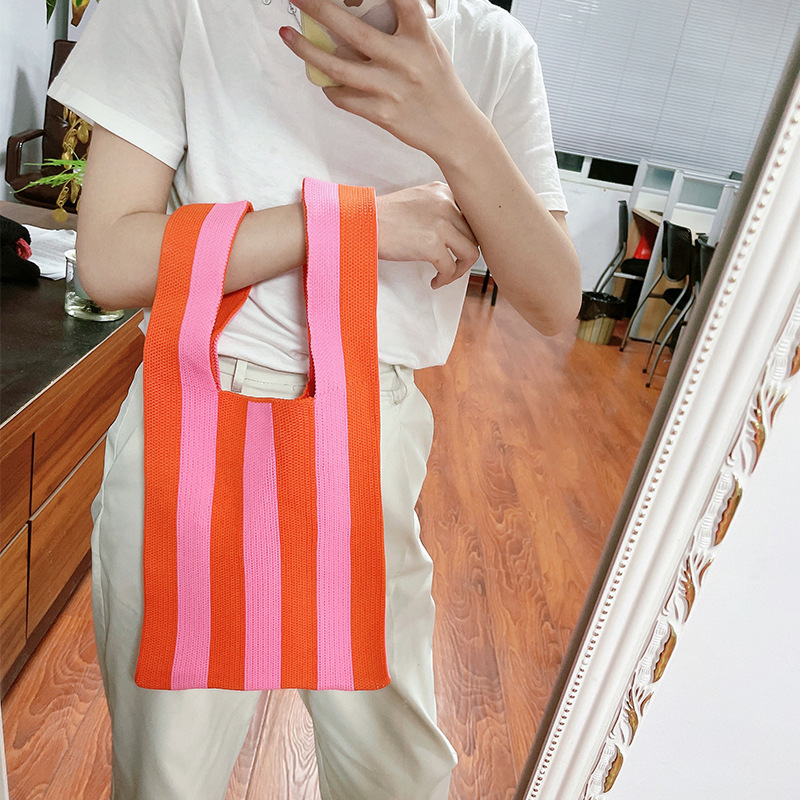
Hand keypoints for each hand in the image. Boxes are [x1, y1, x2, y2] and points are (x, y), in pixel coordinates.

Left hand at [279, 0, 481, 158]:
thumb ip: (402, 29)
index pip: (401, 0)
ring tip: (289, 37)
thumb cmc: (439, 84)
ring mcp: (391, 89)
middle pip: (353, 31)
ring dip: (307, 51)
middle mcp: (405, 61)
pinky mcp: (382, 113)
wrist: (453, 129)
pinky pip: (344, 97)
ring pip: (338, 67)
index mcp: (420, 38)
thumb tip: (361, 12)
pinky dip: (329, 87)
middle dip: (319, 9)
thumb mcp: (429, 47)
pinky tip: (322, 79)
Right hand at [376, 182, 479, 287]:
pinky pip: (450, 268)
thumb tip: (455, 232)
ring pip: (470, 252)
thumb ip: (438, 208)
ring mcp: (441, 224)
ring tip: (446, 274)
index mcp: (443, 192)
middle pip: (474, 234)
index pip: (472, 215)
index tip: (459, 247)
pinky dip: (445, 279)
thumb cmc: (383, 216)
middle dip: (465, 254)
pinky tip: (435, 281)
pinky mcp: (432, 245)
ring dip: (460, 269)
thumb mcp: (416, 200)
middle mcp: (446, 204)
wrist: (362, 222)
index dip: (468, 235)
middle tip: (453, 264)